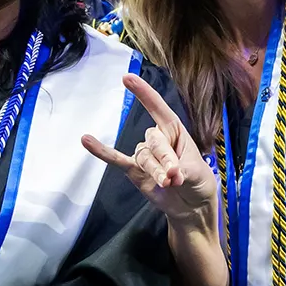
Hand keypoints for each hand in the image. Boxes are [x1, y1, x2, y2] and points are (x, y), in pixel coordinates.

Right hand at [82, 73, 217, 225]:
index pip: (158, 108)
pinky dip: (102, 152)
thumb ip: (182, 170)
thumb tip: (168, 174)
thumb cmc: (198, 182)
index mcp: (175, 130)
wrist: (191, 207)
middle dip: (165, 159)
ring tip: (169, 184)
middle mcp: (158, 139)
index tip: (127, 78)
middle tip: (176, 176)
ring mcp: (145, 155)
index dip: (143, 93)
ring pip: (142, 157)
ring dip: (155, 171)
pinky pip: (116, 159)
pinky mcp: (135, 171)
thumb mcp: (197, 173)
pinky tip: (87, 140)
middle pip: (153, 140)